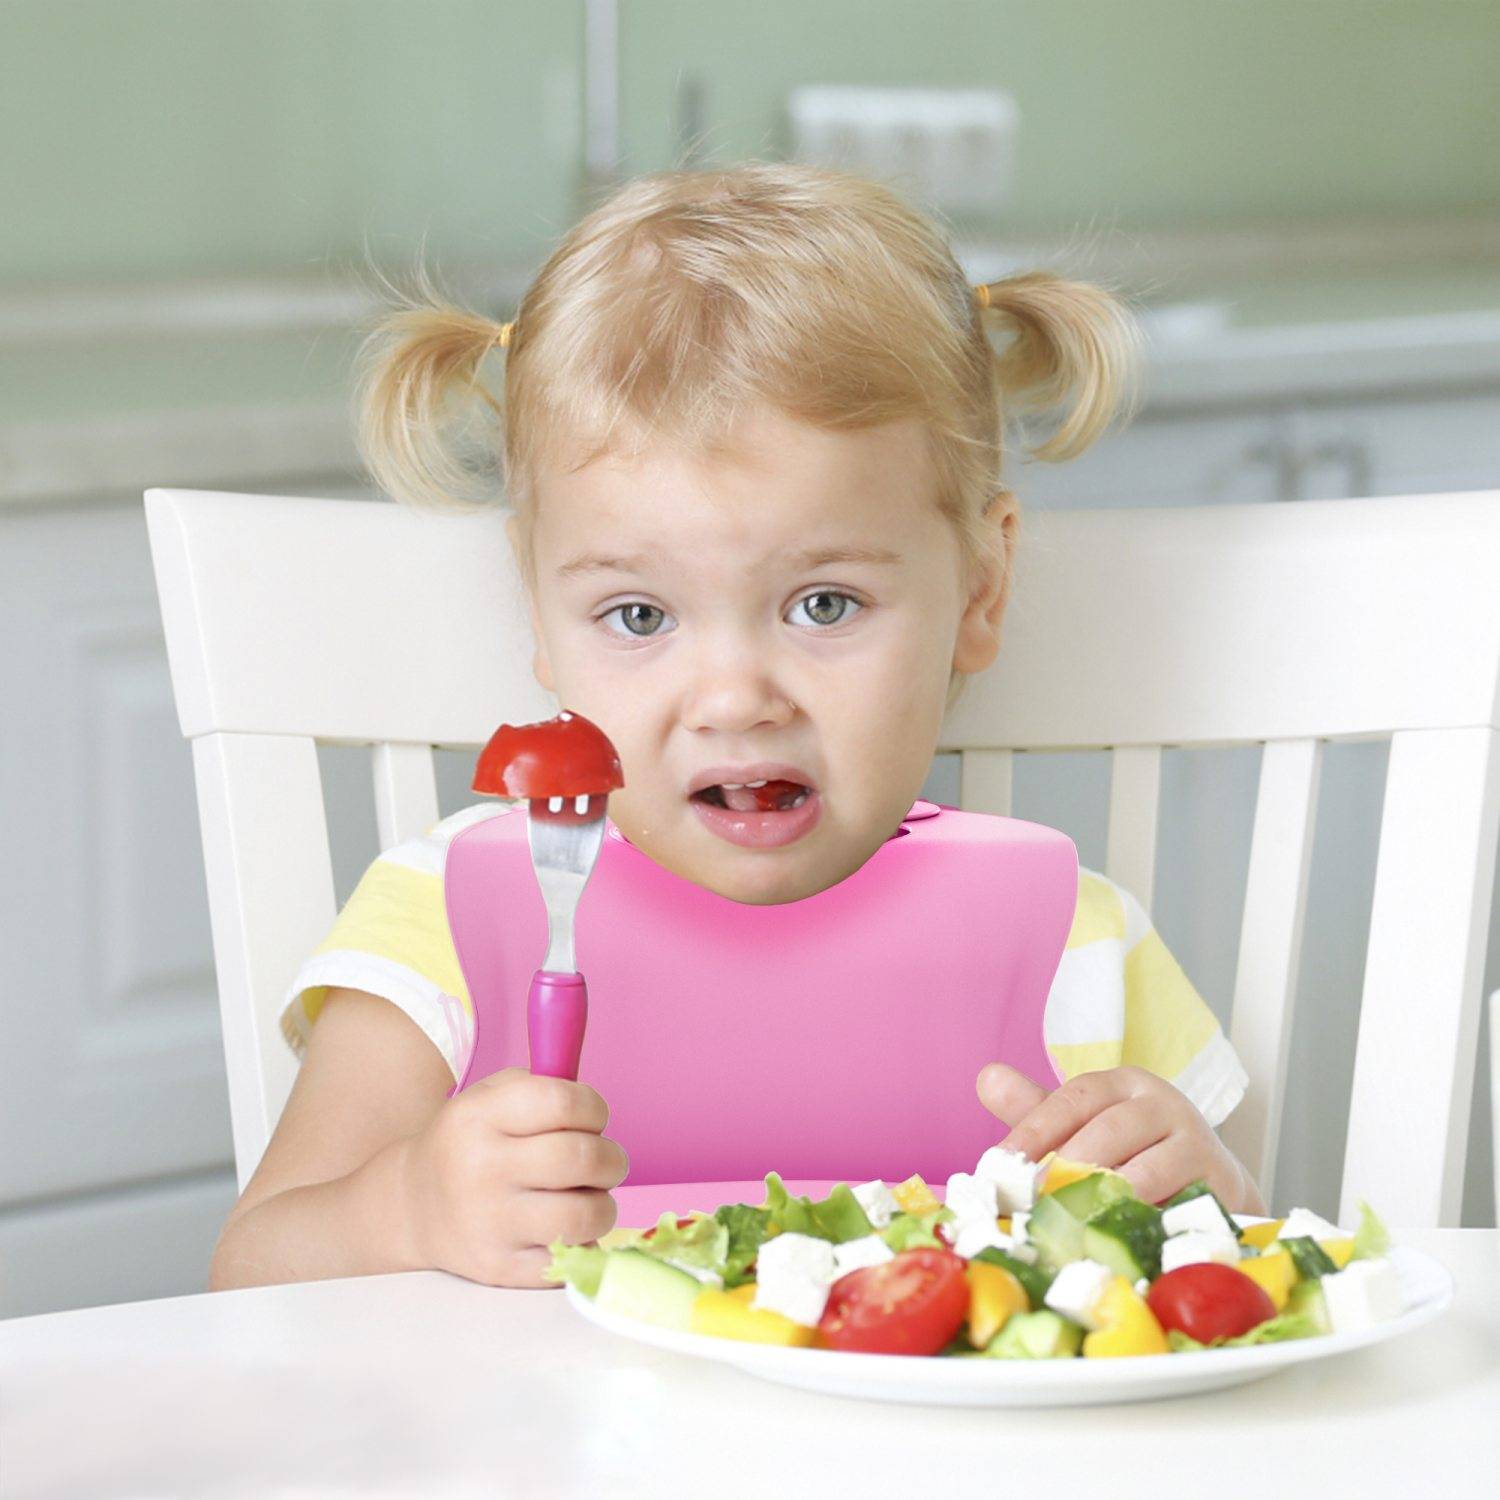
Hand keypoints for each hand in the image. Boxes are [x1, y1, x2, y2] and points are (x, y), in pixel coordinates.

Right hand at [397, 1068, 628, 1286]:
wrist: (413, 1205)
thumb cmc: (471, 1143)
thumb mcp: (490, 1096)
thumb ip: (544, 1085)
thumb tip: (596, 1106)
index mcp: (479, 1117)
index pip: (562, 1103)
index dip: (594, 1108)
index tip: (594, 1119)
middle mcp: (481, 1169)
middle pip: (580, 1159)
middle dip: (611, 1159)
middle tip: (606, 1162)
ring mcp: (489, 1224)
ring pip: (583, 1215)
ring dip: (603, 1205)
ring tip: (590, 1197)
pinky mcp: (499, 1268)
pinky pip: (568, 1260)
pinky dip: (581, 1245)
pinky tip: (567, 1230)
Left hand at [976, 1063, 1260, 1212]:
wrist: (1211, 1185)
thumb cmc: (1134, 1154)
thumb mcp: (1085, 1127)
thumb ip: (1037, 1109)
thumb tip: (985, 1077)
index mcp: (1123, 1084)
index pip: (1074, 1098)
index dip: (1034, 1130)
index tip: (1000, 1164)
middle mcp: (1162, 1103)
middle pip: (1108, 1130)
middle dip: (1065, 1168)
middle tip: (1031, 1202)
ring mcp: (1196, 1141)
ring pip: (1143, 1170)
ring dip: (1102, 1200)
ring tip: (1066, 1225)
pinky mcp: (1219, 1183)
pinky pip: (1178, 1206)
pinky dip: (1144, 1224)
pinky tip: (1114, 1242)